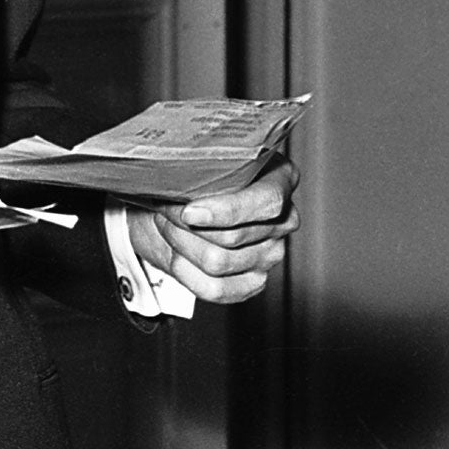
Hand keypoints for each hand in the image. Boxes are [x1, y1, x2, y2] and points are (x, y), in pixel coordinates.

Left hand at [125, 159, 298, 305]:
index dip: (226, 210)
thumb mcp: (198, 159)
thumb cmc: (193, 176)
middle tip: (165, 207)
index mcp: (280, 179)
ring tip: (168, 223)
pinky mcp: (253, 282)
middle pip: (233, 236)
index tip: (189, 211)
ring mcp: (271, 253)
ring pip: (218, 262)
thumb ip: (202, 164)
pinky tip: (176, 251)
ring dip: (181, 243)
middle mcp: (283, 218)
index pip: (266, 202)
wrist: (174, 206)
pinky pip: (215, 289)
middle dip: (187, 223)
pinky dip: (184, 270)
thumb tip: (181, 175)